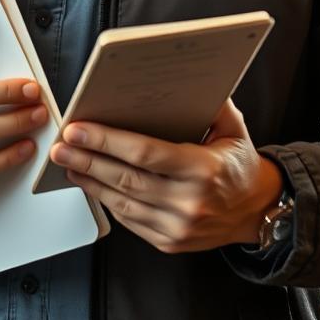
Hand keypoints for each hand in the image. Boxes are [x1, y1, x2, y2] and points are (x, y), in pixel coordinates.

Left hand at [49, 99, 283, 253]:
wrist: (257, 212)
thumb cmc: (240, 166)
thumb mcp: (233, 129)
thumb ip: (213, 104)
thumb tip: (186, 77)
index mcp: (203, 170)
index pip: (145, 153)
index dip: (107, 141)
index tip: (79, 129)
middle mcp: (189, 202)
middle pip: (126, 178)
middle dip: (88, 159)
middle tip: (62, 145)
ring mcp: (177, 227)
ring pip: (121, 202)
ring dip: (90, 180)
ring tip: (68, 162)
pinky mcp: (168, 242)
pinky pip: (129, 220)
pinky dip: (106, 199)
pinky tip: (91, 182)